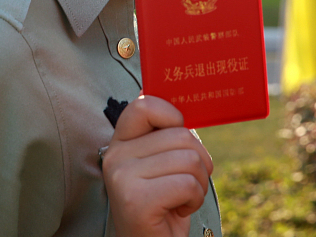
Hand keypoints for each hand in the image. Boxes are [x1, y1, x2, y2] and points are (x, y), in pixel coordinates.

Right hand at [101, 95, 213, 236]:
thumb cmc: (164, 206)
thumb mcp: (162, 165)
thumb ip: (166, 138)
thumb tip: (186, 115)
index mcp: (120, 143)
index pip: (145, 105)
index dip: (173, 115)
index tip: (179, 140)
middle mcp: (115, 156)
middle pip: (181, 135)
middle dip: (199, 163)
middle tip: (184, 185)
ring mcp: (122, 177)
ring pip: (189, 159)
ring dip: (199, 184)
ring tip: (181, 199)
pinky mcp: (135, 200)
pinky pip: (188, 184)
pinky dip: (194, 200)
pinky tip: (178, 210)